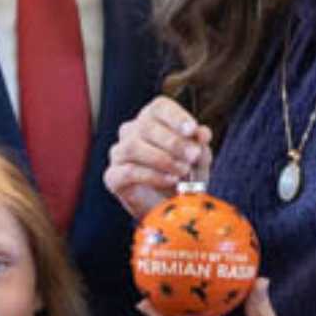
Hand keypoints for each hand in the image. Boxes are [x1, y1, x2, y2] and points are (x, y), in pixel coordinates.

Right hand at [105, 95, 212, 219]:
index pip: (159, 107)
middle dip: (174, 142)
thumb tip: (202, 133)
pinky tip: (170, 181)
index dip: (176, 117)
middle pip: (146, 125)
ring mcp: (119, 153)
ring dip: (162, 159)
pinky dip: (152, 176)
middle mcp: (131, 131)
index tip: (192, 130)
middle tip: (194, 156)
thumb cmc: (184, 177)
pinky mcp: (113, 176)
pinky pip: (128, 171)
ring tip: (182, 171)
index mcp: (152, 119)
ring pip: (133, 146)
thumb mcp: (198, 161)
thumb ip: (200, 145)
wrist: (170, 208)